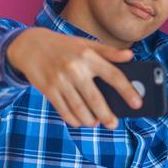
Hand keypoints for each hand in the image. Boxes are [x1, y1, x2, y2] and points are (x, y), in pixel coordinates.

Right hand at [5, 27, 142, 128]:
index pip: (113, 75)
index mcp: (88, 55)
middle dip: (107, 115)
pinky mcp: (48, 90)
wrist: (30, 45)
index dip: (127, 91)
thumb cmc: (64, 46)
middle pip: (96, 99)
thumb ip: (108, 52)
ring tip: (96, 123)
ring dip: (90, 120)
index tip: (137, 104)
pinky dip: (74, 120)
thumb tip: (130, 56)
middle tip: (114, 124)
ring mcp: (60, 80)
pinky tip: (80, 121)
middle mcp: (75, 68)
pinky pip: (64, 111)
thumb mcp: (85, 44)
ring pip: (80, 109)